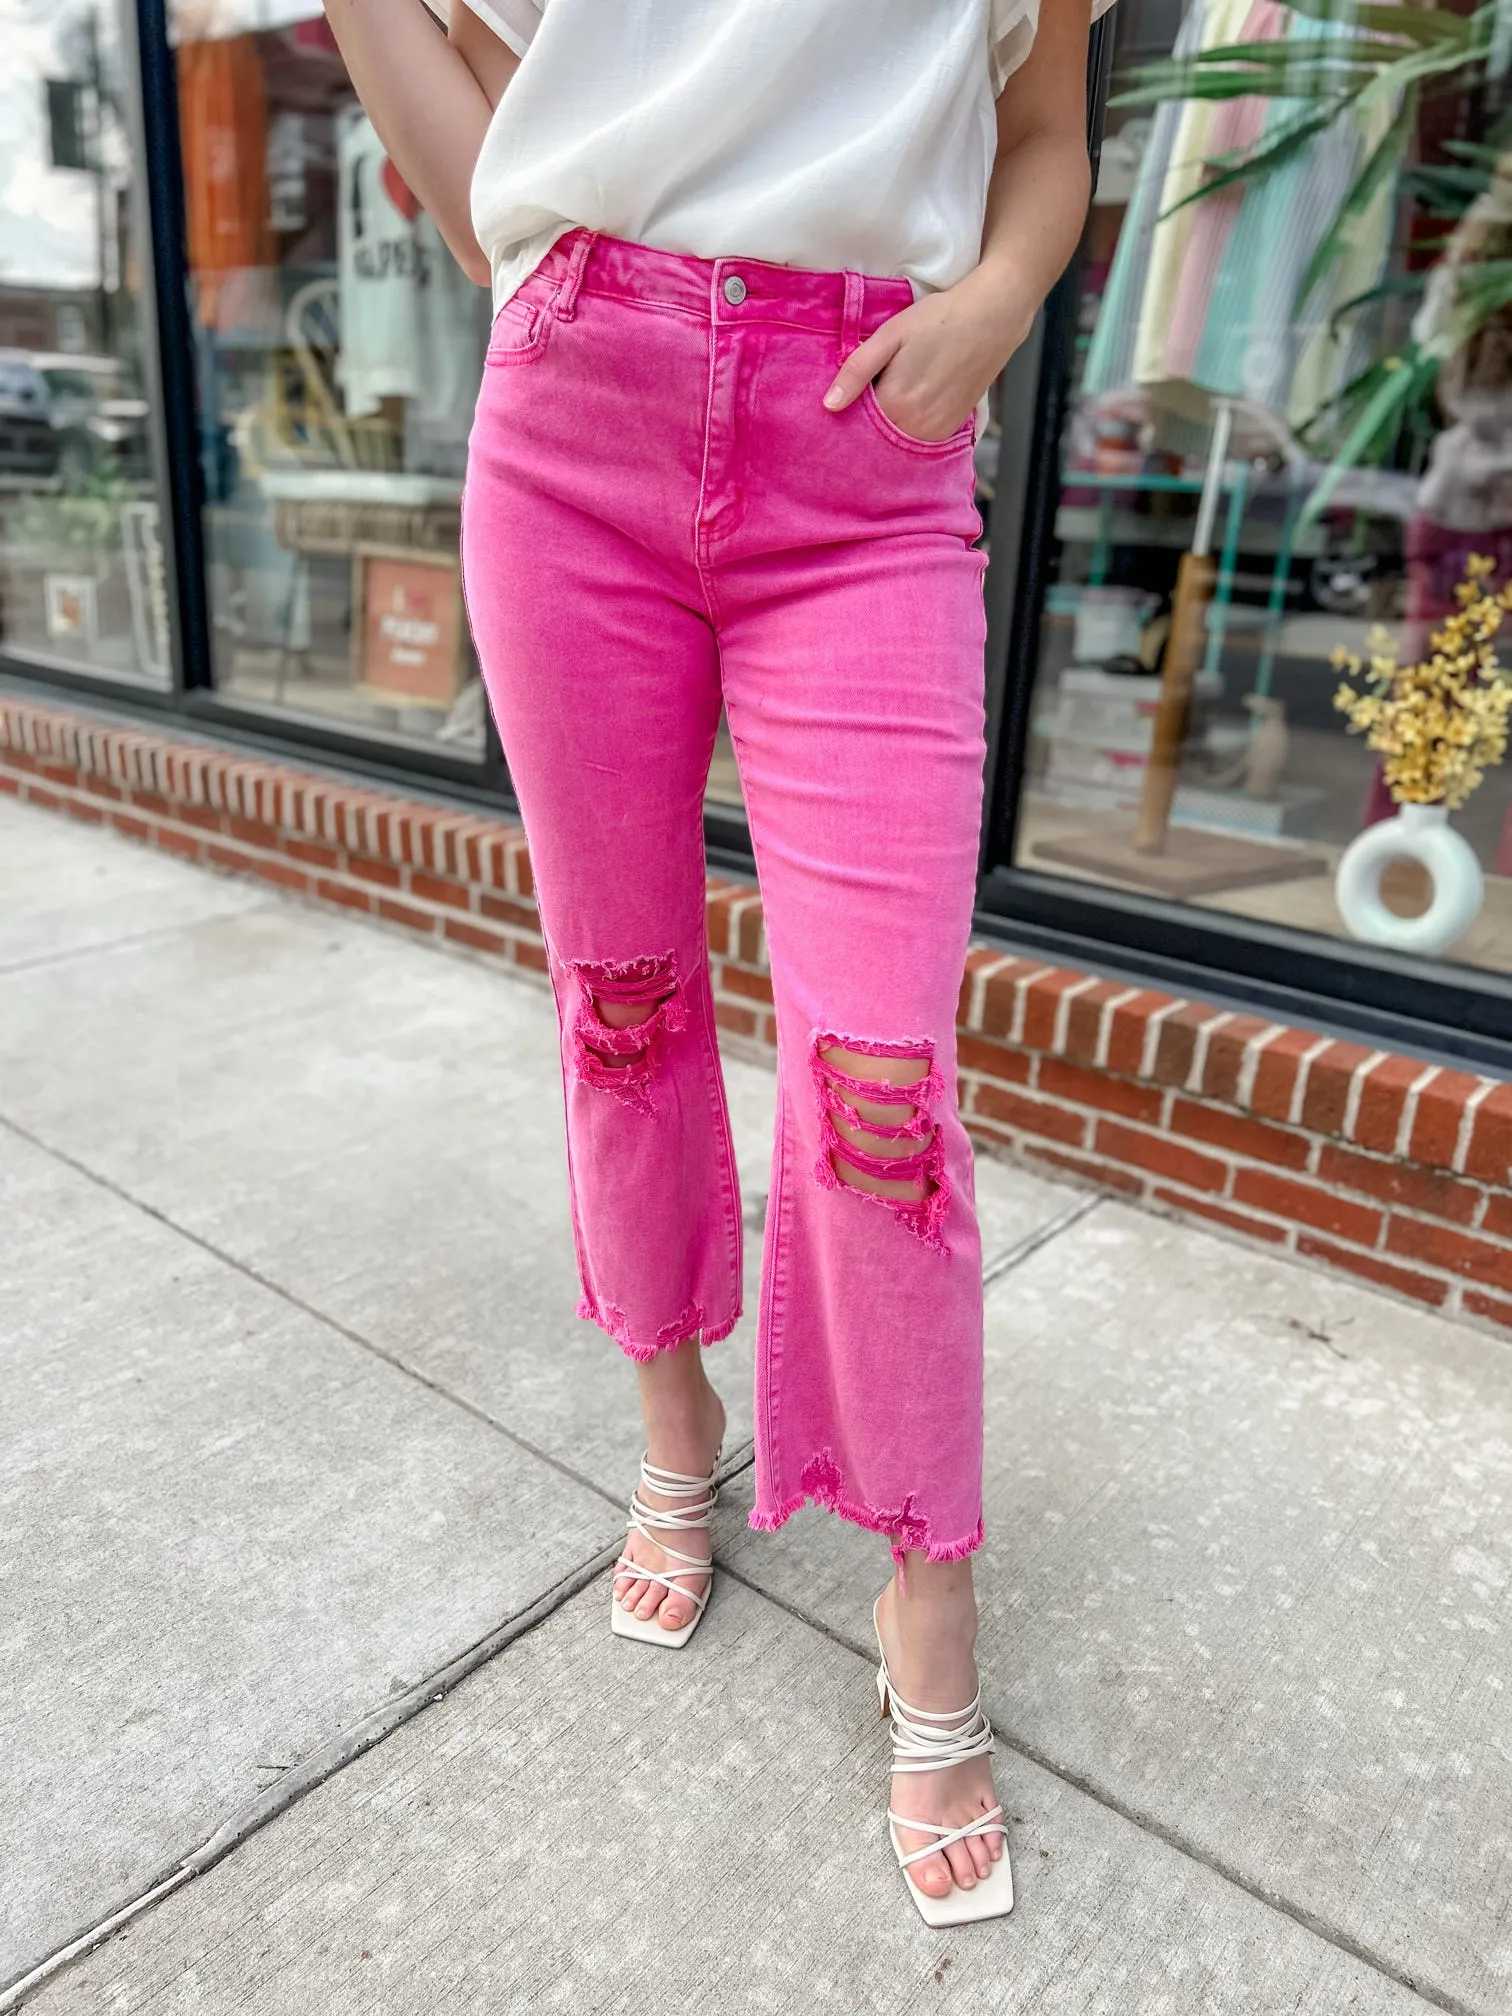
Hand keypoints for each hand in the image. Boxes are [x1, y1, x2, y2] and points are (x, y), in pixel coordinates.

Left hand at [822, 265, 1035, 442]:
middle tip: (871, 388)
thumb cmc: (940, 320)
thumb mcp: (891, 335)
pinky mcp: (952, 429)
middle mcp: (916, 428)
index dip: (847, 411)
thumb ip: (858, 370)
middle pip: (876, 435)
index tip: (845, 396)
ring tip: (897, 388)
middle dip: (865, 420)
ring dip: (889, 422)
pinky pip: (918, 437)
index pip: (854, 426)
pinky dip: (909, 424)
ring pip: (897, 438)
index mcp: (895, 406)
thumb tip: (829, 405)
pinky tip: (912, 399)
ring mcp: (936, 432)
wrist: (993, 317)